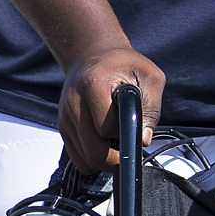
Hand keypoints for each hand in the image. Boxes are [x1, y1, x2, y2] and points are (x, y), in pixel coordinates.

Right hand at [57, 45, 164, 172]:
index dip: (124, 135)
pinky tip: (104, 143)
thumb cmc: (125, 65)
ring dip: (105, 160)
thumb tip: (143, 139)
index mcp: (93, 84)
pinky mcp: (63, 128)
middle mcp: (73, 102)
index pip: (107, 128)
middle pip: (94, 152)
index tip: (135, 133)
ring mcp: (65, 117)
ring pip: (85, 160)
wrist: (92, 55)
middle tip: (128, 147)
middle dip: (116, 158)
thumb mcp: (150, 76)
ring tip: (116, 141)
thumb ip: (152, 106)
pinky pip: (79, 160)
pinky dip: (93, 159)